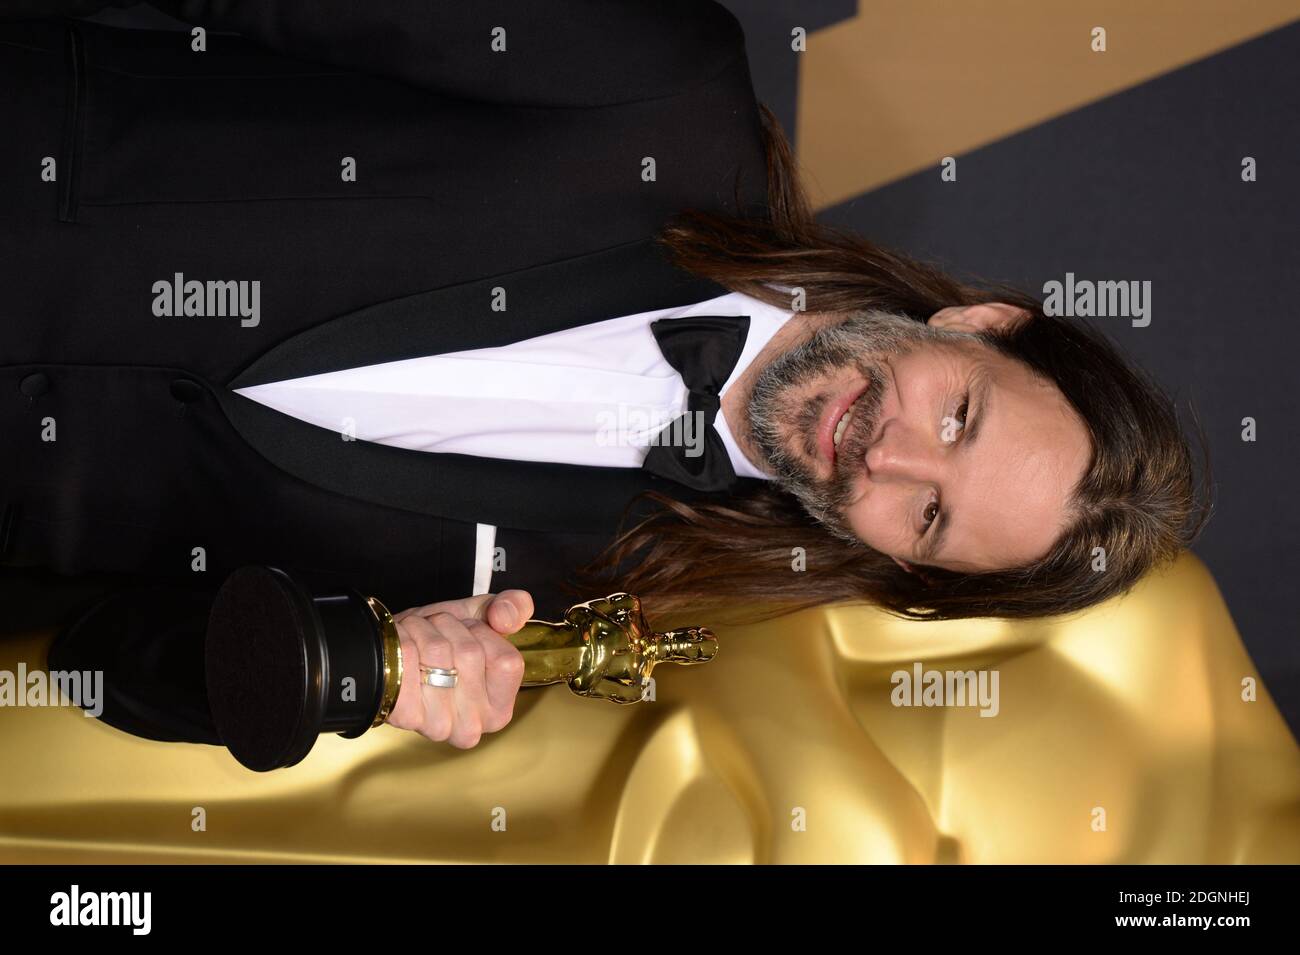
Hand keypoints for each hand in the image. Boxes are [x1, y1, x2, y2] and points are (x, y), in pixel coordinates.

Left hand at [384, 590, 533, 748]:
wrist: (390, 658)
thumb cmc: (439, 644)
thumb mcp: (482, 619)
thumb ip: (514, 607)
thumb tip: (505, 619)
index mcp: (499, 711)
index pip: (507, 661)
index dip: (483, 633)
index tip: (467, 633)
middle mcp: (472, 726)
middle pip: (470, 653)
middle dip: (448, 626)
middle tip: (436, 632)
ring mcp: (438, 725)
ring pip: (437, 651)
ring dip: (422, 628)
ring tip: (417, 636)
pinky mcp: (405, 715)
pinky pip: (408, 656)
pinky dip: (402, 637)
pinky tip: (399, 648)